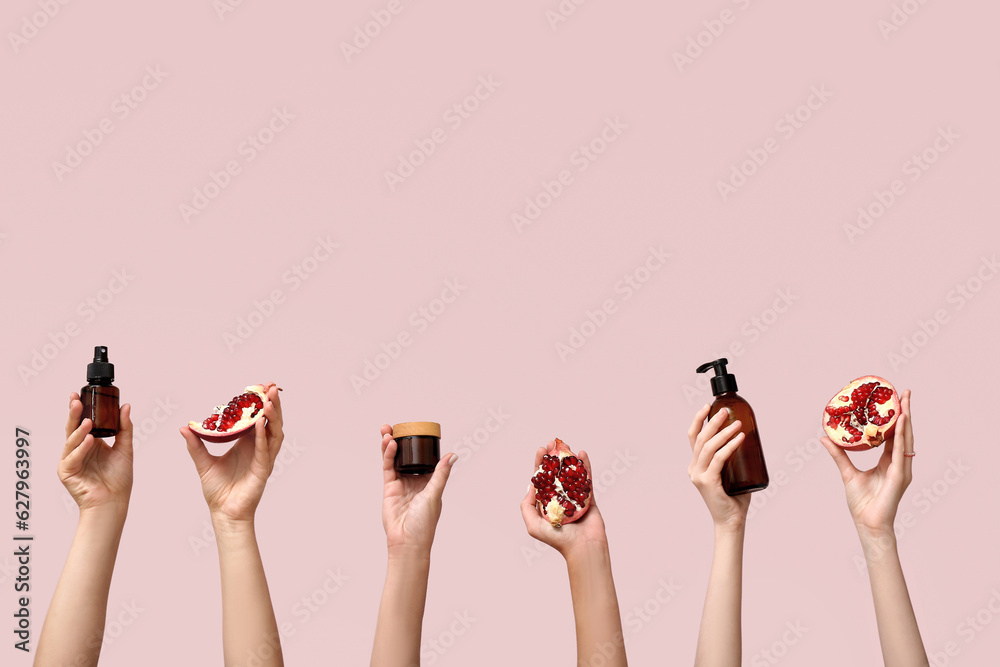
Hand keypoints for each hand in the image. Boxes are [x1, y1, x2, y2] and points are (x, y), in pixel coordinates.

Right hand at [60, 393, 133, 513]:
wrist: (114, 500)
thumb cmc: (118, 478)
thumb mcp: (125, 448)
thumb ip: (124, 428)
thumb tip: (125, 406)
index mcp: (91, 443)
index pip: (82, 422)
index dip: (80, 409)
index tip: (79, 394)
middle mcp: (79, 449)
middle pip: (73, 428)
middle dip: (73, 414)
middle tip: (76, 401)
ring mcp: (71, 460)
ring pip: (71, 441)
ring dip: (79, 431)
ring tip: (88, 422)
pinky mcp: (67, 471)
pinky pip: (73, 457)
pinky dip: (81, 449)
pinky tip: (89, 441)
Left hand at [180, 385, 283, 525]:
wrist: (223, 512)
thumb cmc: (217, 490)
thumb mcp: (203, 462)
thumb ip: (196, 444)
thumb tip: (184, 427)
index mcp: (248, 443)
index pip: (257, 418)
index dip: (261, 403)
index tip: (261, 386)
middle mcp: (259, 448)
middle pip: (271, 421)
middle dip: (272, 403)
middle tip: (271, 386)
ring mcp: (264, 458)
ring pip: (274, 432)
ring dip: (273, 416)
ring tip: (269, 401)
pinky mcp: (263, 469)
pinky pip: (265, 449)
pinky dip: (264, 436)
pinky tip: (260, 424)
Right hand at [380, 425, 456, 555]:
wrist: (407, 541)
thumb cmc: (424, 523)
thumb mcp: (435, 494)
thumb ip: (441, 474)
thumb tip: (453, 455)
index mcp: (429, 481)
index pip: (424, 458)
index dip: (420, 444)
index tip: (417, 430)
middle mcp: (415, 480)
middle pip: (407, 456)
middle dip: (401, 441)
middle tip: (396, 426)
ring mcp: (401, 483)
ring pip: (395, 459)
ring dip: (390, 444)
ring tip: (387, 429)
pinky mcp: (389, 488)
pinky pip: (388, 468)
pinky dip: (388, 455)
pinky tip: (389, 444)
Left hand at [520, 446, 608, 558]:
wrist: (583, 549)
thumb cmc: (558, 540)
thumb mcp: (533, 525)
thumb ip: (527, 506)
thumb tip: (531, 486)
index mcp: (547, 504)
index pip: (542, 479)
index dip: (541, 464)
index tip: (541, 450)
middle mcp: (560, 499)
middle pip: (557, 473)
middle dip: (554, 457)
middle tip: (553, 443)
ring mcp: (575, 498)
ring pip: (572, 473)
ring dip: (569, 458)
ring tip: (566, 445)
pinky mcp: (589, 498)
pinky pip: (587, 479)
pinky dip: (585, 465)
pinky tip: (582, 454)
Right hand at [688, 405, 749, 531]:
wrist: (732, 521)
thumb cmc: (734, 499)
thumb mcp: (730, 473)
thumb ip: (732, 459)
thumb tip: (747, 438)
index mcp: (696, 465)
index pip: (693, 437)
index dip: (698, 420)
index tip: (707, 406)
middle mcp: (694, 469)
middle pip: (700, 438)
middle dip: (713, 421)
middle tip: (725, 411)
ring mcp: (699, 475)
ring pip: (709, 446)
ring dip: (724, 432)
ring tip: (738, 424)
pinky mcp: (708, 482)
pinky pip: (719, 459)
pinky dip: (730, 446)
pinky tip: (740, 438)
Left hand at [822, 389, 913, 535]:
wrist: (868, 523)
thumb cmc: (861, 503)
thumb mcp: (847, 473)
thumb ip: (839, 455)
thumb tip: (824, 438)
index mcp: (889, 462)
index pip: (893, 435)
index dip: (895, 418)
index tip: (894, 400)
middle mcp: (899, 463)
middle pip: (904, 433)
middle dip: (906, 412)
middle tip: (905, 392)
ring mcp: (902, 469)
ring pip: (906, 439)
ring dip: (906, 419)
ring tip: (905, 401)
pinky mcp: (900, 476)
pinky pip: (901, 452)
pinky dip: (901, 436)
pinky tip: (901, 422)